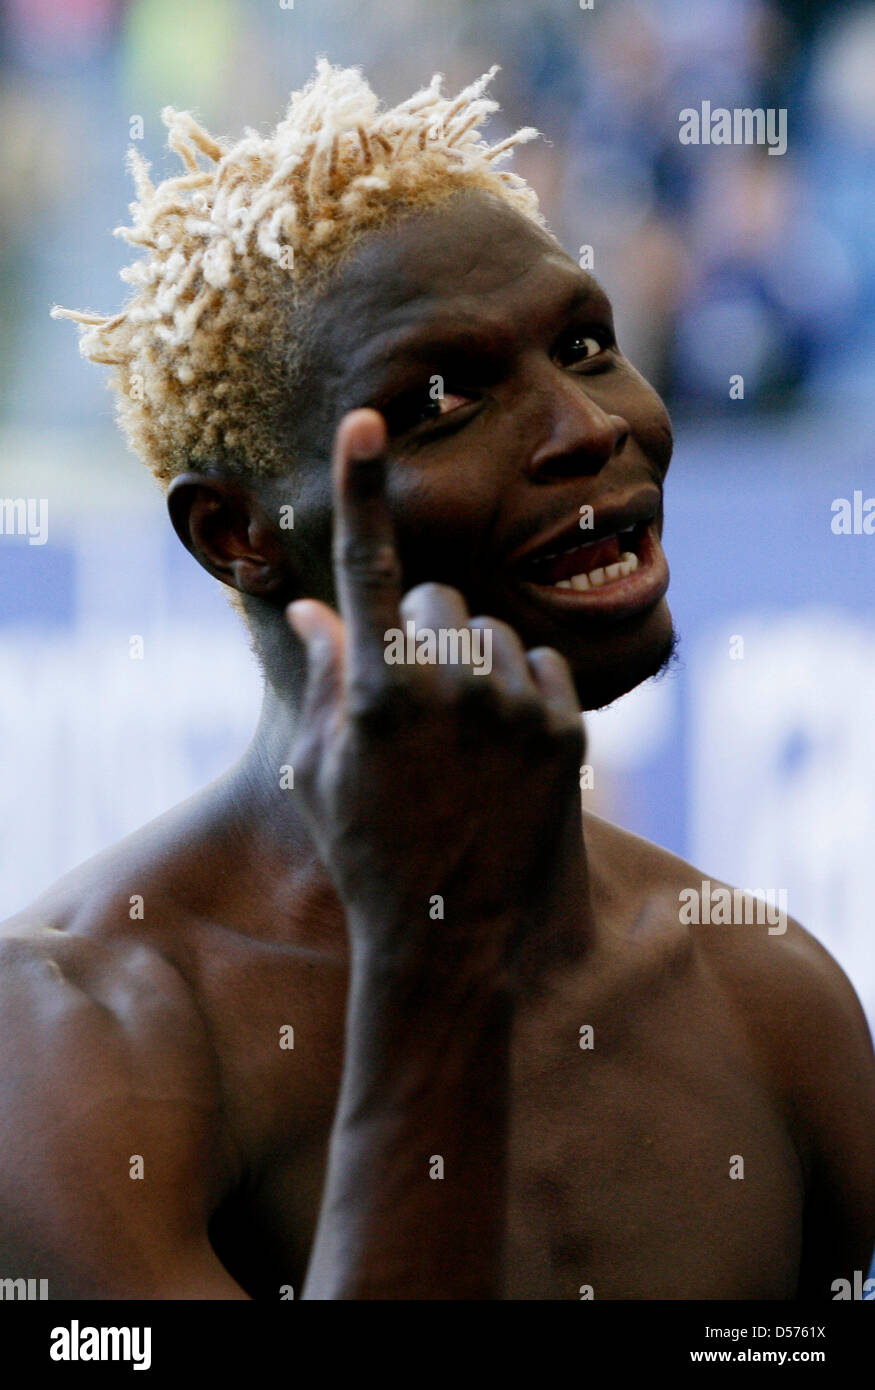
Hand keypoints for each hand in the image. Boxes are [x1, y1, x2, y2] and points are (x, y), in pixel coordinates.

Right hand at [287, 409, 586, 978]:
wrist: (455, 938)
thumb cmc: (367, 852)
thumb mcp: (321, 770)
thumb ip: (319, 676)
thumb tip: (308, 606)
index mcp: (376, 692)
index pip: (366, 571)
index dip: (361, 490)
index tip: (366, 423)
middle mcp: (449, 687)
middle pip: (440, 600)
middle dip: (424, 632)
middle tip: (416, 702)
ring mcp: (515, 708)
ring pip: (497, 633)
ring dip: (477, 665)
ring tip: (464, 740)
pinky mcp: (566, 731)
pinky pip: (544, 666)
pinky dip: (525, 691)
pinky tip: (505, 749)